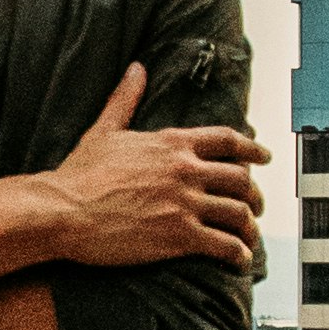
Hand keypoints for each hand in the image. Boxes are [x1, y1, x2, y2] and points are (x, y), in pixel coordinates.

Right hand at [33, 61, 266, 274]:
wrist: (62, 210)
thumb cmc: (79, 173)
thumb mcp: (104, 130)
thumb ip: (125, 99)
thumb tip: (136, 69)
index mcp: (173, 143)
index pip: (228, 141)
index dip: (253, 149)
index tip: (265, 156)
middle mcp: (186, 170)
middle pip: (241, 179)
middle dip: (255, 195)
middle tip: (257, 207)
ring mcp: (186, 203)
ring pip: (239, 213)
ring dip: (249, 227)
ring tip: (248, 237)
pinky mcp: (180, 236)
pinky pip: (225, 245)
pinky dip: (238, 254)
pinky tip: (239, 260)